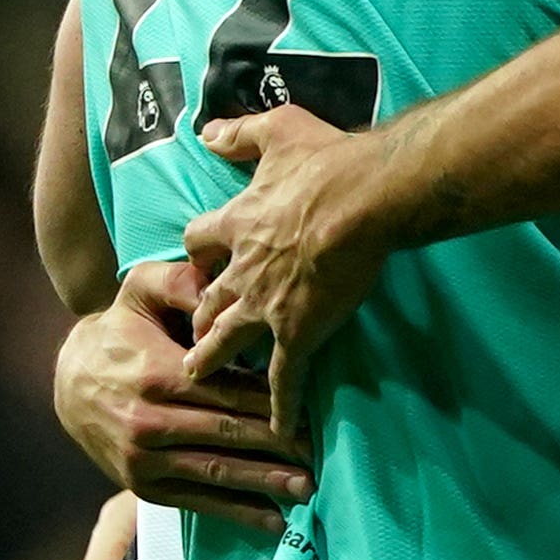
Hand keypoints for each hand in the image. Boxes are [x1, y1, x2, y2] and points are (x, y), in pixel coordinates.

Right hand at [51, 258, 313, 526]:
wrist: (66, 381)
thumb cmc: (121, 331)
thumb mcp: (142, 292)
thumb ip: (182, 283)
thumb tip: (220, 286)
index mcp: (158, 376)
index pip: (229, 394)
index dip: (273, 404)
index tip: (312, 412)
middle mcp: (149, 423)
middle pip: (229, 435)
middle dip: (279, 446)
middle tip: (322, 453)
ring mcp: (144, 460)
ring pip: (217, 472)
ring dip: (265, 482)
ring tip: (308, 488)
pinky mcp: (142, 486)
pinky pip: (196, 501)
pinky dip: (236, 512)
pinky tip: (273, 520)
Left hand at [180, 108, 389, 413]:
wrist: (365, 198)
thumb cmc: (327, 162)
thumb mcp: (278, 130)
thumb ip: (240, 132)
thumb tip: (207, 131)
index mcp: (237, 222)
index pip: (199, 240)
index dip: (200, 251)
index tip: (202, 261)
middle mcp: (242, 268)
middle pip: (207, 297)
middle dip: (198, 315)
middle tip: (193, 332)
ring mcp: (267, 305)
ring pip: (227, 339)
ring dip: (213, 360)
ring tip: (200, 378)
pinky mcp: (298, 331)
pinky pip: (283, 376)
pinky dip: (281, 405)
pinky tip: (283, 430)